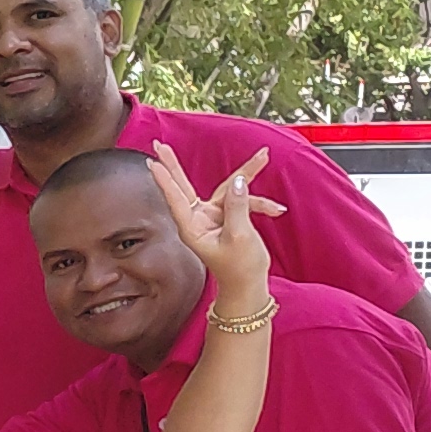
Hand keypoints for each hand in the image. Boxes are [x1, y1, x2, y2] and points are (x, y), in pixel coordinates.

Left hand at [149, 141, 281, 316]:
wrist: (248, 285)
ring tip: (264, 157)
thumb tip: (238, 182)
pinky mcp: (226, 216)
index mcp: (192, 227)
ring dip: (249, 177)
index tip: (153, 162)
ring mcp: (212, 216)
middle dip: (174, 165)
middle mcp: (198, 219)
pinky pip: (242, 202)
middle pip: (185, 185)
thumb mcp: (240, 236)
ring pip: (228, 190)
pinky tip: (277, 211)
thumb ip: (237, 207)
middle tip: (158, 145)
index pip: (176, 198)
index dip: (166, 179)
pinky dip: (261, 205)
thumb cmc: (239, 268)